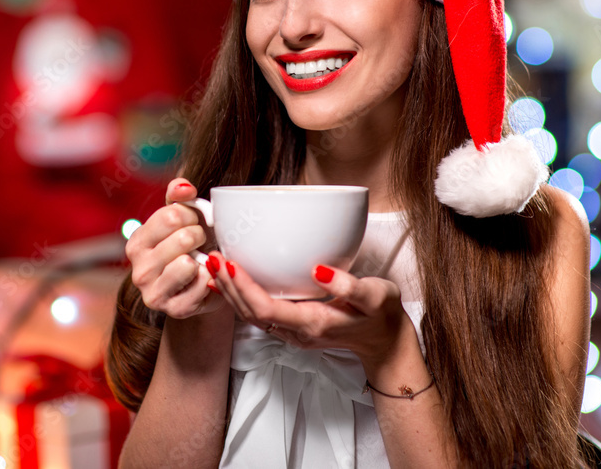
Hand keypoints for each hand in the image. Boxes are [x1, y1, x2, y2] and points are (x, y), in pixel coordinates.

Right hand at [125, 178, 223, 318]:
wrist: (201, 286)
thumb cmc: (191, 246)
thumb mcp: (182, 217)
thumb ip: (179, 195)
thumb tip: (184, 187)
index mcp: (137, 243)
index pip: (171, 215)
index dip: (192, 216)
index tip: (193, 223)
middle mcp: (139, 270)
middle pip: (184, 238)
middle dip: (200, 236)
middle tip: (200, 244)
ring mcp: (153, 293)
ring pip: (188, 263)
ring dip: (204, 259)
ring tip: (200, 261)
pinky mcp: (174, 310)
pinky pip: (202, 284)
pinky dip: (210, 279)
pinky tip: (204, 280)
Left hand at [209, 256, 414, 366]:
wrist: (386, 342)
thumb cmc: (382, 316)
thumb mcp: (376, 296)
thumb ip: (349, 286)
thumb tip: (318, 270)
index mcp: (312, 323)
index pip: (264, 308)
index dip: (242, 287)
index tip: (229, 263)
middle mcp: (296, 332)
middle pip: (249, 313)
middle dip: (228, 286)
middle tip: (213, 257)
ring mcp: (293, 332)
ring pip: (251, 316)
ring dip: (231, 291)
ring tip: (216, 265)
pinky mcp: (292, 326)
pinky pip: (259, 314)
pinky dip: (242, 296)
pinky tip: (235, 280)